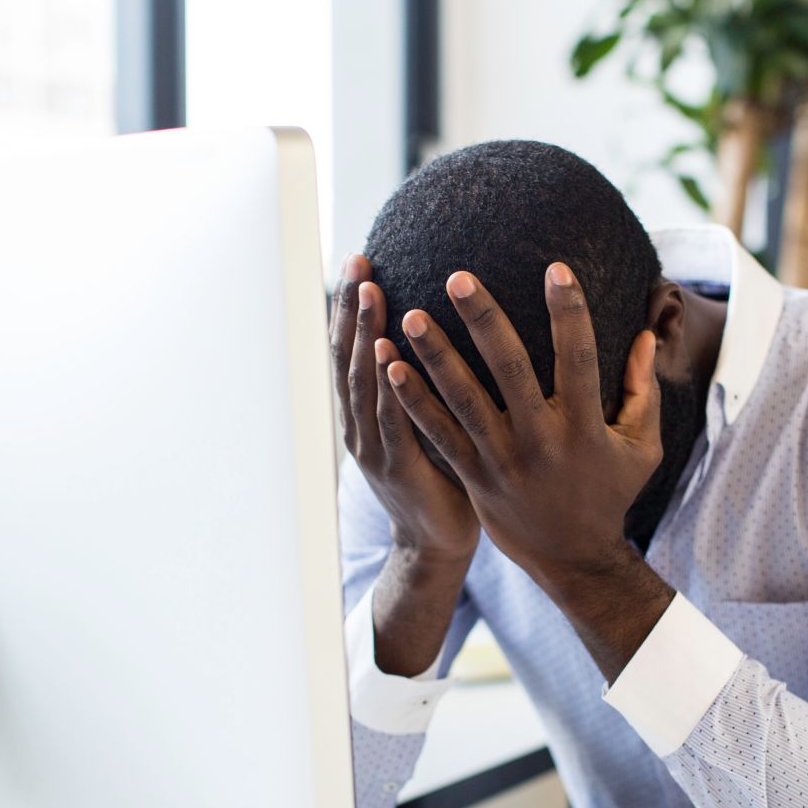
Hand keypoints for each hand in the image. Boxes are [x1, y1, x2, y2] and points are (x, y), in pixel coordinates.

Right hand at [330, 255, 479, 562]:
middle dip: (352, 309)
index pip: (352, 349)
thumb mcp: (433, 422)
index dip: (349, 307)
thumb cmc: (445, 479)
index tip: (356, 262)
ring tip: (372, 294)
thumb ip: (434, 381)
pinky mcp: (401, 469)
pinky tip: (389, 356)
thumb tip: (458, 327)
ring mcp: (376, 448)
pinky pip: (394, 421)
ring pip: (366, 382)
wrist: (437, 546)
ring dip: (367, 335)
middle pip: (350, 356)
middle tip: (358, 264)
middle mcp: (362, 425)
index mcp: (367, 412)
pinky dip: (389, 388)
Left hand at [382, 263, 675, 677]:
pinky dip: (414, 401)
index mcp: (585, 426)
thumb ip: (642, 390)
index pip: (579, 358)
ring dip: (435, 355)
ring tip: (410, 314)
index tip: (555, 268)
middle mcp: (540, 439)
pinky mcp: (473, 475)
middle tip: (457, 276)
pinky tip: (390, 368)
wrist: (572, 559)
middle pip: (509, 369)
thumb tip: (645, 333)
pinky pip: (439, 434)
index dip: (569, 312)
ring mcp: (501, 459)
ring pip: (462, 399)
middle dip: (482, 320)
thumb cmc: (609, 494)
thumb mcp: (641, 447)